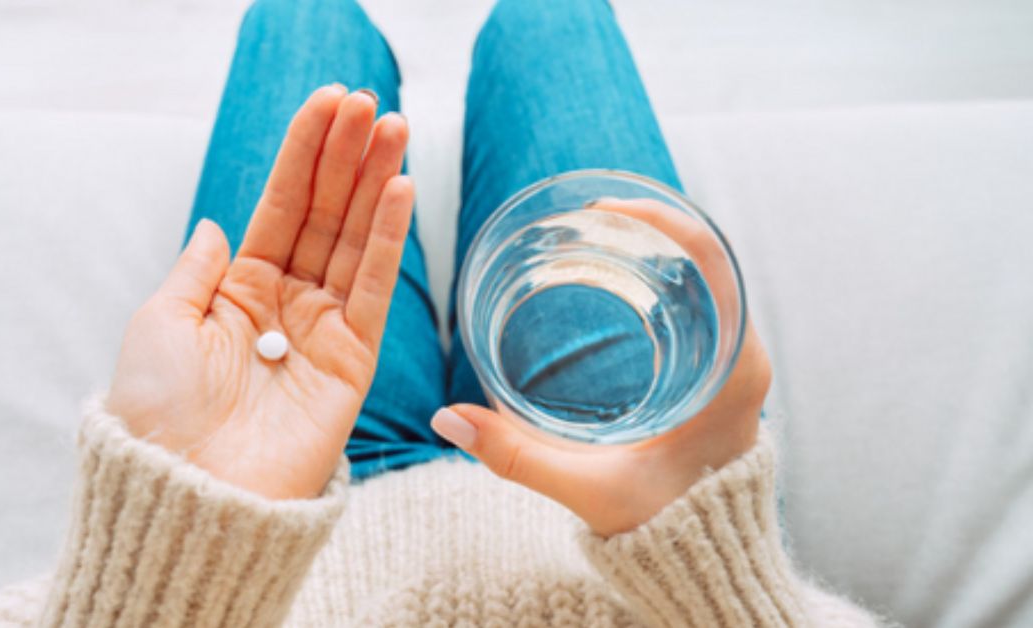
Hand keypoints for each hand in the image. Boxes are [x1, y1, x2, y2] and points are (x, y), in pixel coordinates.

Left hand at [108, 85, 413, 499]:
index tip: (330, 104)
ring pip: (355, 241)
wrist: (187, 491)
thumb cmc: (159, 412)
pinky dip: (387, 240)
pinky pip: (373, 290)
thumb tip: (219, 224)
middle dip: (348, 157)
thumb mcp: (160, 323)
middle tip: (373, 104)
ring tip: (395, 128)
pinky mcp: (352, 362)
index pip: (280, 207)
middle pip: (325, 215)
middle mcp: (283, 305)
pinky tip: (399, 190)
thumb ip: (198, 269)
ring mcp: (321, 331)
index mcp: (236, 292)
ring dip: (375, 183)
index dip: (304, 155)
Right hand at [432, 199, 770, 535]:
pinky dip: (654, 280)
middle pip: (705, 261)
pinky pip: (695, 304)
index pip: (712, 266)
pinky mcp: (717, 373)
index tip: (606, 209)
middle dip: (645, 228)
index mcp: (731, 372)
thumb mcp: (588, 489)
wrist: (706, 563)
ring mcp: (734, 363)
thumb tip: (447, 420)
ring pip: (700, 280)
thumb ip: (518, 456)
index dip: (662, 222)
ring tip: (591, 233)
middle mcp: (742, 357)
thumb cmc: (663, 525)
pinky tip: (610, 274)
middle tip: (585, 217)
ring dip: (649, 251)